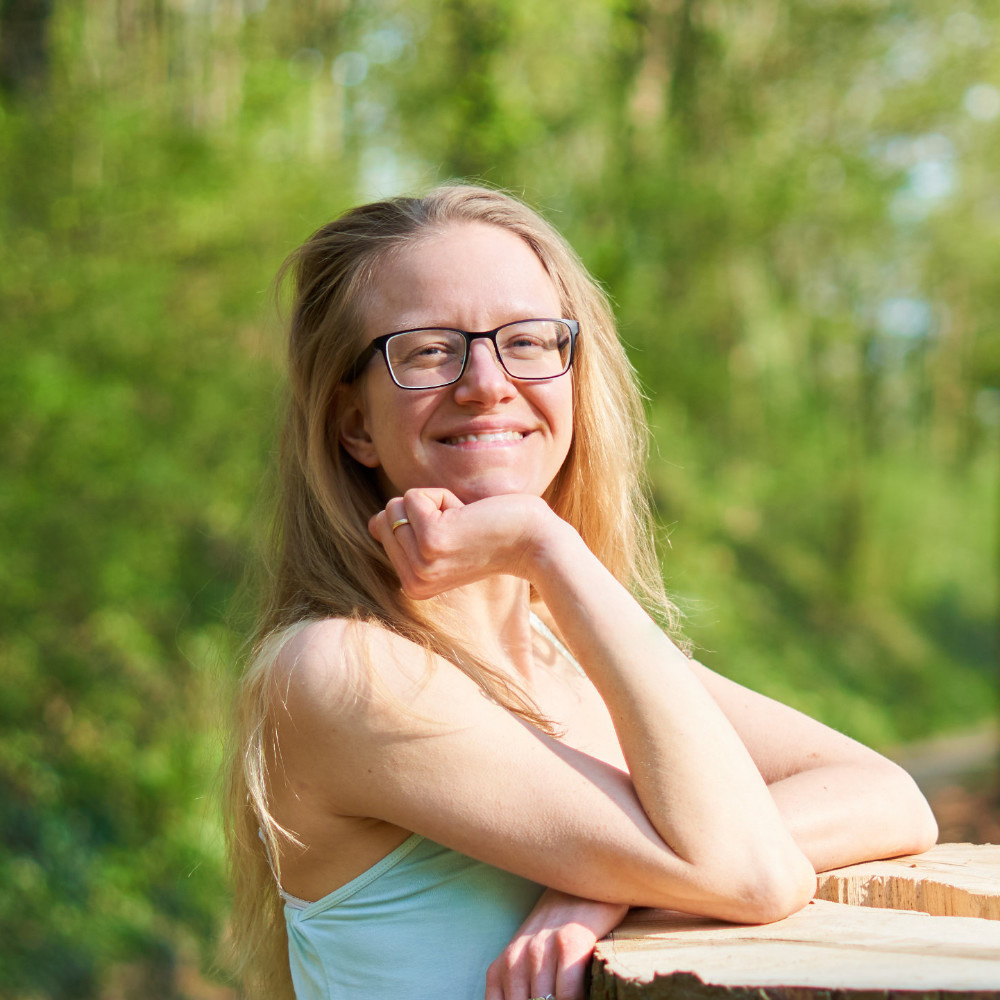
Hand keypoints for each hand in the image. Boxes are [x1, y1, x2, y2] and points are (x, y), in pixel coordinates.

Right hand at [368, 488, 555, 598]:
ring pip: (399, 504)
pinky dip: (444, 497)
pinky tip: (469, 518)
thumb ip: (407, 534)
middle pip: (388, 515)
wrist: (533, 542)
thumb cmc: (492, 535)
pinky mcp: (432, 540)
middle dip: (426, 510)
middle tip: (462, 529)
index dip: (422, 520)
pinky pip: (415, 497)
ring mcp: (421, 563)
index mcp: (412, 585)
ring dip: (436, 503)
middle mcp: (412, 580)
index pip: (384, 528)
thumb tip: (373, 523)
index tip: (455, 537)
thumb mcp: (442, 539)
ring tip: (466, 524)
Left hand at [485, 889, 627, 999]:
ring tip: (569, 997)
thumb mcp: (528, 960)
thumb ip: (520, 987)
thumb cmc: (557, 930)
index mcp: (502, 966)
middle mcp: (517, 957)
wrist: (581, 884)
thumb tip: (529, 998)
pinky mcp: (570, 942)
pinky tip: (584, 996)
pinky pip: (568, 993)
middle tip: (551, 999)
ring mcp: (542, 948)